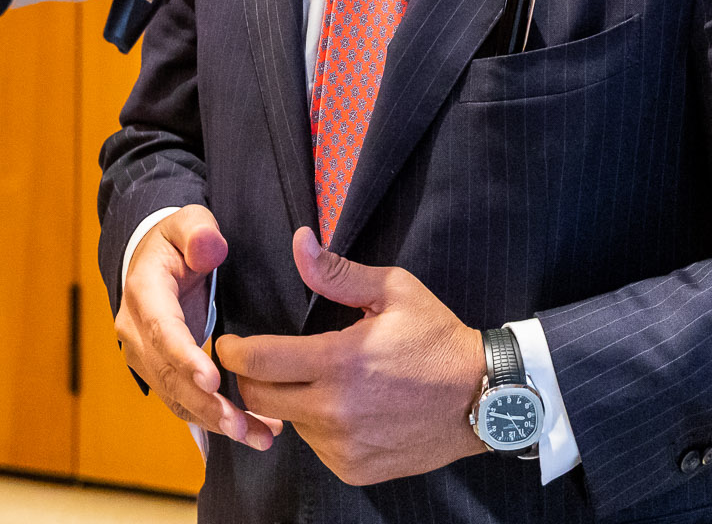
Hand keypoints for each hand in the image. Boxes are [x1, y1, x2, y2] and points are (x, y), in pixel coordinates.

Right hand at [115, 205, 280, 450]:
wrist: (151, 259)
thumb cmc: (176, 239)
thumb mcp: (188, 221)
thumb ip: (199, 231)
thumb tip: (209, 246)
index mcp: (144, 293)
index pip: (163, 330)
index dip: (186, 358)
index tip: (213, 380)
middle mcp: (136, 332)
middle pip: (169, 376)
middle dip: (206, 404)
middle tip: (242, 424)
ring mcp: (145, 356)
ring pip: (176, 397)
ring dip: (214, 420)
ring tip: (256, 435)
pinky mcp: (160, 371)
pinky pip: (184, 401)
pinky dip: (213, 419)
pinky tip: (250, 431)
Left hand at [215, 228, 486, 484]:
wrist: (483, 398)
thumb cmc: (437, 339)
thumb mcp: (394, 292)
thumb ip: (337, 272)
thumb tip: (299, 242)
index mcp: (339, 361)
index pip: (257, 361)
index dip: (233, 351)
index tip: (229, 344)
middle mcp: (335, 410)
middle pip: (259, 398)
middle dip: (251, 377)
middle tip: (266, 361)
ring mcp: (343, 445)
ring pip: (288, 422)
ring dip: (291, 401)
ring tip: (320, 381)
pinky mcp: (353, 468)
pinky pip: (314, 446)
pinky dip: (318, 427)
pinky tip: (344, 407)